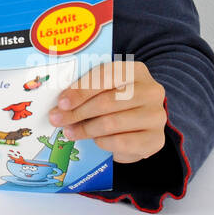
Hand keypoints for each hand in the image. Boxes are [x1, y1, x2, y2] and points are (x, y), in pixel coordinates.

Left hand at [47, 60, 166, 163]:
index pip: (106, 76)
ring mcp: (156, 116)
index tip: (62, 102)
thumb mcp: (104, 88)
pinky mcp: (156, 140)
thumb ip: (87, 88)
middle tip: (57, 119)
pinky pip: (121, 143)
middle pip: (107, 102)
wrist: (142, 123)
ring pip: (112, 123)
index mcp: (136, 71)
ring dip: (86, 129)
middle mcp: (151, 92)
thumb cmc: (117, 100)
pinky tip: (94, 140)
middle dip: (77, 112)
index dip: (81, 90)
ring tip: (70, 132)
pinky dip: (103, 142)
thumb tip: (61, 103)